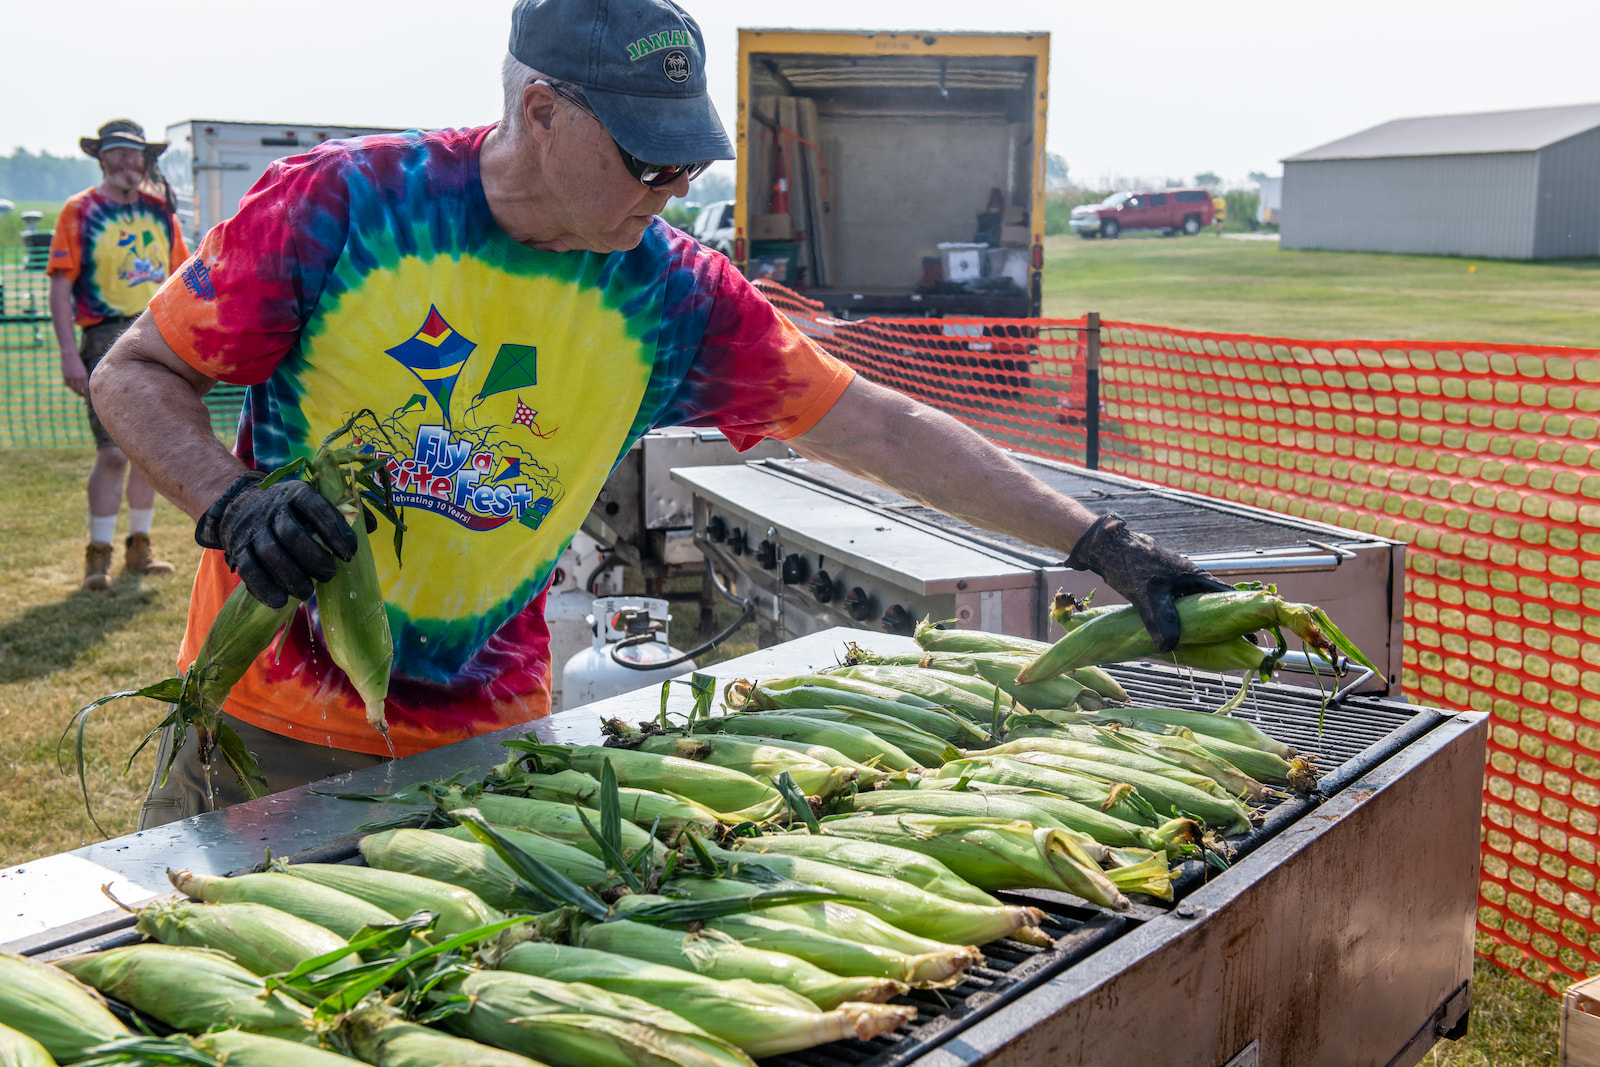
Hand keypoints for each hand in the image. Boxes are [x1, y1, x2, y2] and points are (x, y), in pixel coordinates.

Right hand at [61, 354, 88, 397]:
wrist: (69, 357)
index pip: (86, 388)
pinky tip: (72, 387)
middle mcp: (77, 378)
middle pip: (78, 390)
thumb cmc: (78, 364)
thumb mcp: (83, 370)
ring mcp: (70, 378)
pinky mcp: (65, 376)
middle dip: (81, 394)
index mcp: (83, 376)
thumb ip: (84, 378)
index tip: (87, 396)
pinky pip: (67, 385)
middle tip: (82, 396)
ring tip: (77, 392)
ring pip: (72, 388)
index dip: (86, 393)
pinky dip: (69, 386)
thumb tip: (85, 387)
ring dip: (75, 391)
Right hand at [196, 471, 356, 607]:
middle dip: (315, 558)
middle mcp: (271, 508)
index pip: (316, 507)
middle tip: (330, 574)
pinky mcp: (237, 548)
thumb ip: (342, 512)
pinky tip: (281, 601)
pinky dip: (265, 588)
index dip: (335, 531)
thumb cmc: (290, 508)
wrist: (239, 503)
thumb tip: (371, 526)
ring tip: (308, 592)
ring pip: (270, 553)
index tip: (350, 553)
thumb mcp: (312, 500)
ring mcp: (252, 528)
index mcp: (295, 493)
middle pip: (292, 533)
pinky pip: (248, 569)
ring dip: (292, 577)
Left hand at [1066, 512, 1231, 651]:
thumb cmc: (1130, 565)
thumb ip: (1159, 620)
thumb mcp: (1146, 596)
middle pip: (1212, 601)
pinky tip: (1177, 629)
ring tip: (1207, 641)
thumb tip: (1169, 646)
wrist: (1108, 547)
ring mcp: (1175, 578)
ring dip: (1202, 620)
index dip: (1240, 615)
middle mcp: (1189, 576)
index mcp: (1193, 576)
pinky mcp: (1162, 582)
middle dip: (1222, 622)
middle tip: (1231, 643)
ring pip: (1195, 603)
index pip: (1225, 596)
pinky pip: (1180, 602)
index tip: (1251, 634)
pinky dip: (1184, 616)